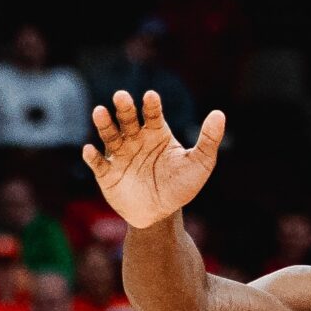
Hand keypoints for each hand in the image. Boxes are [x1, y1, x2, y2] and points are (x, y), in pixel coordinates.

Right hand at [81, 89, 227, 230]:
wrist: (161, 214)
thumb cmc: (180, 185)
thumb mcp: (200, 164)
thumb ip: (208, 140)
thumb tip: (220, 114)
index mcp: (155, 132)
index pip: (152, 114)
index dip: (151, 106)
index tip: (151, 97)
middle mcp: (134, 138)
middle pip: (128, 119)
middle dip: (124, 108)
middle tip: (122, 96)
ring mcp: (119, 154)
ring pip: (110, 135)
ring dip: (104, 124)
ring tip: (100, 112)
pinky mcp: (107, 173)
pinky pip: (99, 163)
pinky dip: (93, 157)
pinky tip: (90, 150)